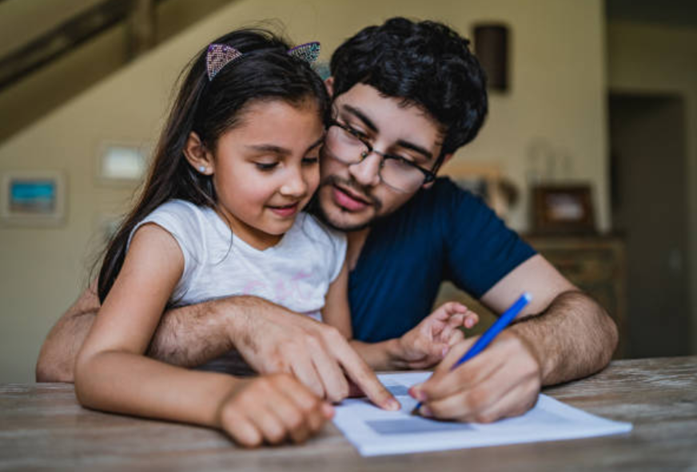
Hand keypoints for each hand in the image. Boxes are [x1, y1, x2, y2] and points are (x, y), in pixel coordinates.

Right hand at [217, 373, 333, 446]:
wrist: (222, 396)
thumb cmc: (262, 398)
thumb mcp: (285, 393)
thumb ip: (309, 401)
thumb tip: (331, 413)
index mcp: (281, 378)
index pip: (309, 404)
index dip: (315, 421)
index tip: (310, 427)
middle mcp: (264, 386)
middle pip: (295, 420)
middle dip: (299, 435)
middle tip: (294, 437)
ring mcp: (246, 400)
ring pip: (276, 433)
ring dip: (277, 440)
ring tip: (271, 432)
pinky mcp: (230, 415)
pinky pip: (254, 440)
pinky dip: (256, 441)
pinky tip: (252, 432)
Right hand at [223, 298, 398, 410]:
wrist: (253, 317)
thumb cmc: (289, 331)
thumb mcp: (317, 336)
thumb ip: (338, 359)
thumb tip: (358, 389)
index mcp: (332, 336)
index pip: (361, 370)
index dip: (377, 392)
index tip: (392, 408)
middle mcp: (317, 343)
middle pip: (339, 390)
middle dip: (331, 395)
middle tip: (317, 383)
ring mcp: (297, 353)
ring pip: (318, 395)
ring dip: (311, 396)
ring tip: (300, 379)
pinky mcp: (277, 364)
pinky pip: (296, 392)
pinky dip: (294, 392)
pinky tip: (287, 378)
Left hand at [396, 302, 477, 368]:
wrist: (406, 358)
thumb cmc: (409, 345)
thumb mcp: (418, 344)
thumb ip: (433, 348)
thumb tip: (446, 350)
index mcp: (435, 320)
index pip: (448, 309)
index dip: (456, 307)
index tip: (463, 309)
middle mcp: (445, 328)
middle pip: (461, 319)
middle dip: (469, 318)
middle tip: (471, 323)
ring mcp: (448, 339)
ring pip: (460, 337)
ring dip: (457, 343)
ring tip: (445, 351)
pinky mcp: (450, 350)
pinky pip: (458, 350)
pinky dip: (458, 352)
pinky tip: (450, 356)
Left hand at [409, 331, 540, 422]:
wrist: (535, 351)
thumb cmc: (499, 345)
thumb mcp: (474, 343)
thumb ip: (450, 362)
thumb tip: (428, 386)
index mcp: (505, 350)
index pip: (467, 373)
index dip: (439, 386)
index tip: (419, 391)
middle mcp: (519, 372)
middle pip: (475, 397)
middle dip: (444, 405)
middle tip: (424, 407)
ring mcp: (525, 392)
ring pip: (483, 413)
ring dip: (454, 415)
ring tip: (434, 411)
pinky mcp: (524, 407)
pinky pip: (491, 419)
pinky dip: (469, 418)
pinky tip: (455, 413)